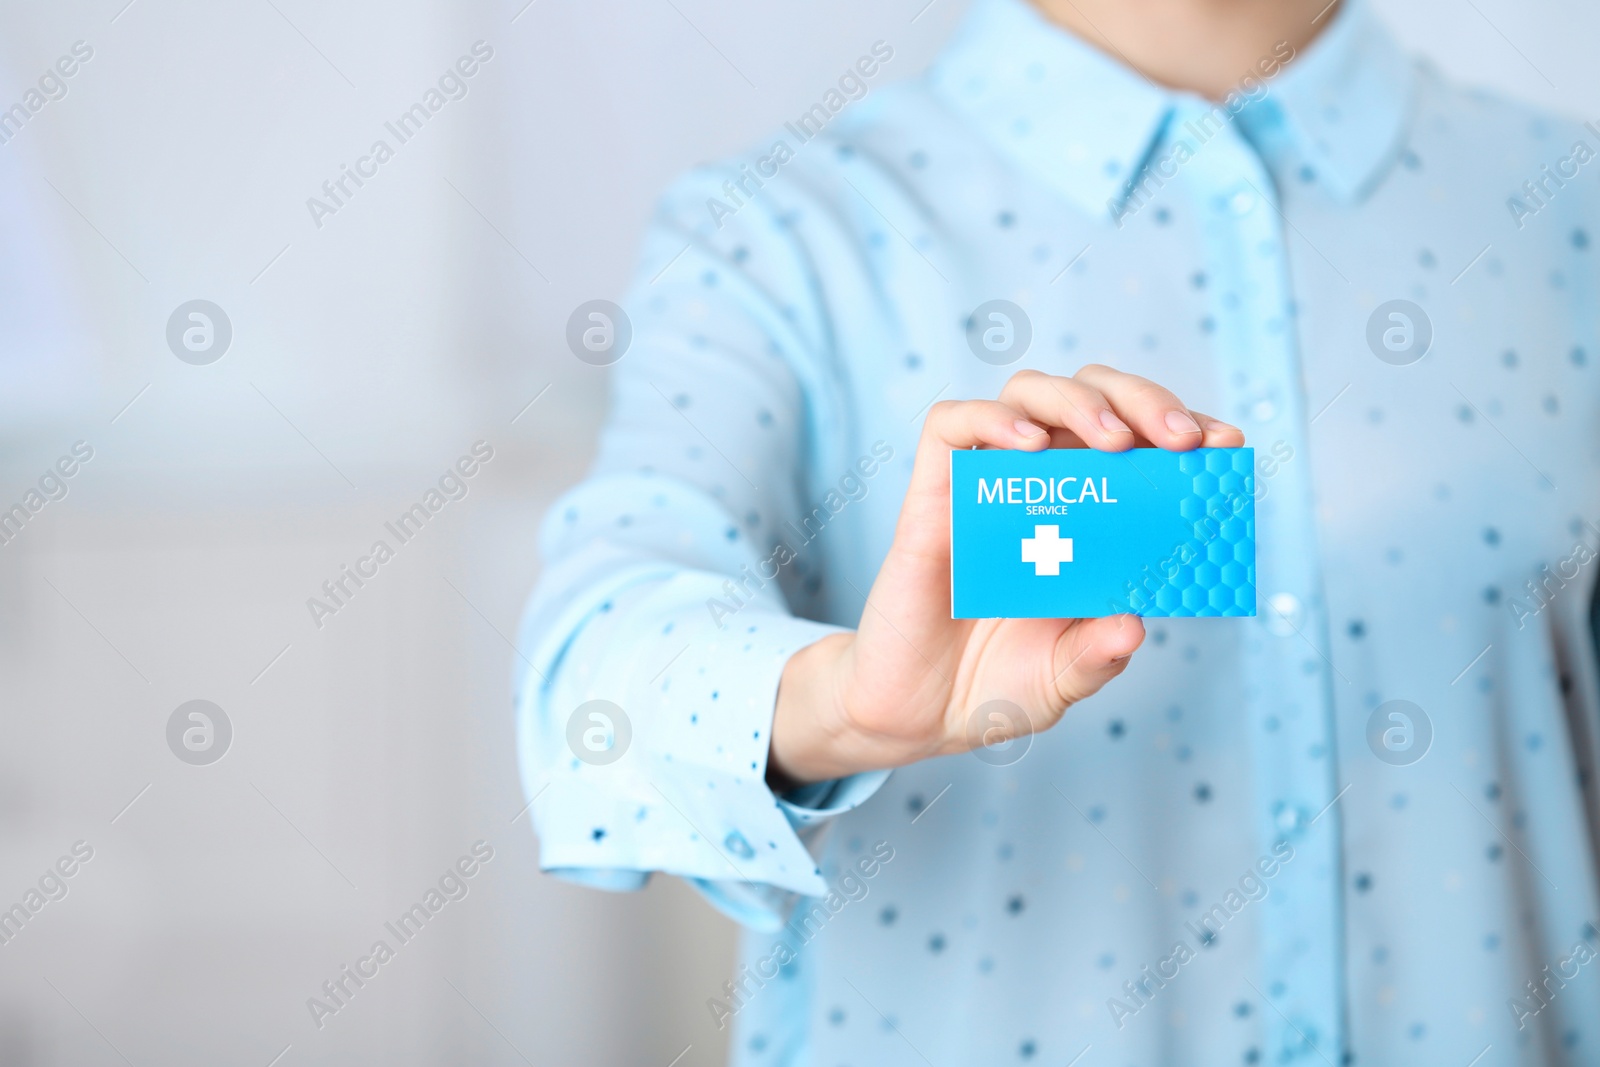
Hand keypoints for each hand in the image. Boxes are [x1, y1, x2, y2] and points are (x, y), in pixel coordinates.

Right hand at [768, 366, 1244, 786]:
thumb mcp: (1063, 681)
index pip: (1141, 442)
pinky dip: (990, 420)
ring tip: (1113, 441)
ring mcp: (985, 487)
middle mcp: (1040, 488)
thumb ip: (1096, 657)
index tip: (1226, 444)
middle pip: (1092, 396)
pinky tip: (1027, 447)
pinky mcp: (933, 496)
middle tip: (1180, 439)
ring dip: (1079, 402)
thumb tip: (1133, 625)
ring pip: (1028, 393)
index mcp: (1088, 518)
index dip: (1183, 429)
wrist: (917, 714)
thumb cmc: (995, 686)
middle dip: (1144, 400)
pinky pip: (950, 426)